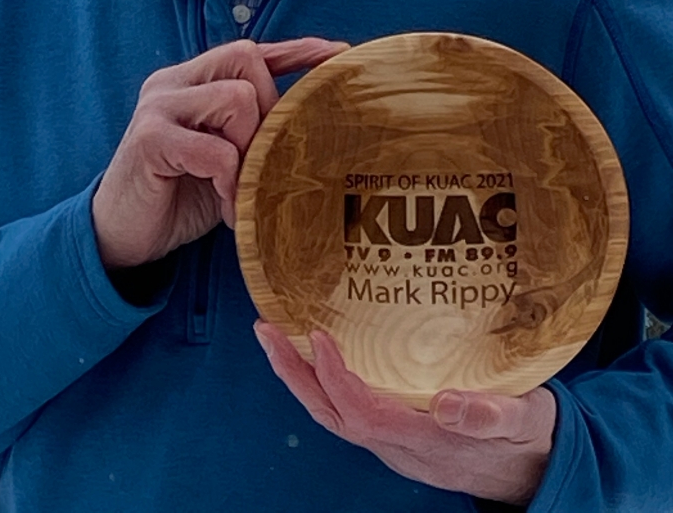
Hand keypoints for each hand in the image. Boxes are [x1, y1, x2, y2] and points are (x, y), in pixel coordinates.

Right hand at [92, 38, 347, 267]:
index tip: (337, 53)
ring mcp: (158, 106)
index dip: (295, 50)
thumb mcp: (223, 156)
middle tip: (261, 158)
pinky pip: (216, 150)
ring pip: (236, 98)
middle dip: (269, 107)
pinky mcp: (150, 139)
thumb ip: (251, 132)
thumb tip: (310, 124)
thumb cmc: (177, 196)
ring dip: (249, 148)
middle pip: (246, 58)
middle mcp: (172, 82)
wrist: (120, 236)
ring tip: (237, 187)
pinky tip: (223, 205)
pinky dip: (229, 182)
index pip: (249, 50)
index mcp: (190, 80)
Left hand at [254, 322, 555, 505]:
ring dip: (300, 377)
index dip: (334, 377)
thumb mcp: (523, 421)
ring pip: (333, 414)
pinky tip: (313, 355)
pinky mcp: (396, 430)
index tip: (318, 336)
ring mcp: (394, 441)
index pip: (362, 414)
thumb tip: (447, 404)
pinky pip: (347, 408)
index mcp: (424, 441)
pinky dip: (322, 381)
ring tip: (274, 337)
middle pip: (332, 415)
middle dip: (295, 375)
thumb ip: (489, 416)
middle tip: (266, 332)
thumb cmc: (527, 437)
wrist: (535, 468)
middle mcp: (399, 445)